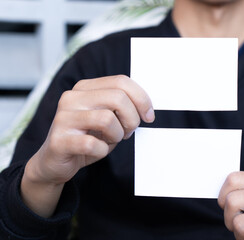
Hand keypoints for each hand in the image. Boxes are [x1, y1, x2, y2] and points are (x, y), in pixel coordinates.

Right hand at [21, 75, 153, 216]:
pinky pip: (93, 144)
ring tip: (110, 140)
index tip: (148, 116)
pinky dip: (102, 150)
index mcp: (85, 88)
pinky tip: (97, 150)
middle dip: (132, 118)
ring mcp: (64, 118)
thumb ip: (121, 107)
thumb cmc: (86, 138)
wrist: (54, 162)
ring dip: (117, 135)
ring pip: (107, 119)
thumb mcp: (106, 117)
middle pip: (118, 97)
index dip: (142, 99)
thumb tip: (145, 108)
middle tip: (128, 131)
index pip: (121, 81)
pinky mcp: (59, 140)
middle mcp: (72, 98)